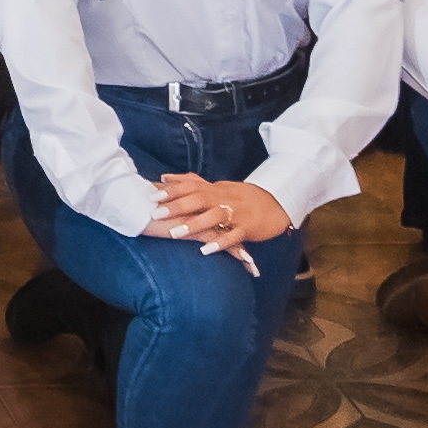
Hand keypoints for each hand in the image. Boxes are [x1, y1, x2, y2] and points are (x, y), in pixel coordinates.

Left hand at [147, 175, 290, 255]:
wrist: (276, 202)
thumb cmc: (240, 196)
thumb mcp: (216, 187)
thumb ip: (190, 182)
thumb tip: (164, 177)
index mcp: (215, 189)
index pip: (190, 186)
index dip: (171, 190)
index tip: (151, 194)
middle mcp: (224, 199)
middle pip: (198, 199)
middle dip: (176, 207)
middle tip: (156, 214)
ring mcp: (236, 213)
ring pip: (214, 217)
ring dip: (194, 225)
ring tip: (175, 234)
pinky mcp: (248, 227)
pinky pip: (233, 235)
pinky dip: (220, 242)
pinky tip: (206, 250)